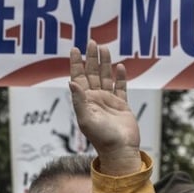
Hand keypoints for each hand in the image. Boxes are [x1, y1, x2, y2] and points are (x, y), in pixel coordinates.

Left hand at [68, 41, 140, 175]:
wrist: (120, 150)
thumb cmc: (101, 138)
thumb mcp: (86, 119)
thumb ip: (79, 100)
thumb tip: (71, 81)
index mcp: (85, 101)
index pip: (78, 78)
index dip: (76, 63)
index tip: (75, 49)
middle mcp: (96, 99)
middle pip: (92, 74)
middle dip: (91, 58)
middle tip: (92, 41)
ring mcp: (109, 102)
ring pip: (106, 77)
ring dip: (105, 63)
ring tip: (105, 48)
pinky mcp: (122, 106)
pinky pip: (121, 88)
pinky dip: (120, 77)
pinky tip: (119, 67)